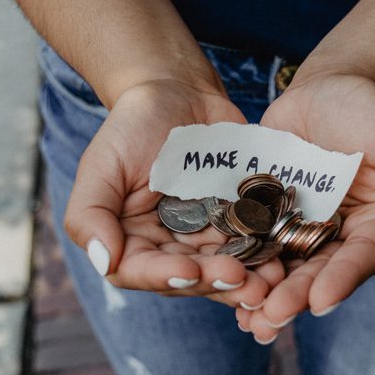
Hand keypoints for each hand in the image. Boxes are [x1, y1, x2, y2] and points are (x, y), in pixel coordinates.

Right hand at [64, 81, 284, 307]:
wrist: (178, 93)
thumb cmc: (132, 126)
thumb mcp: (102, 164)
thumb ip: (90, 214)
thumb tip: (104, 261)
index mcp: (131, 241)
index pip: (142, 271)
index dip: (166, 276)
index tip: (190, 271)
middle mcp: (169, 247)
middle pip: (191, 277)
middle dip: (216, 281)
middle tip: (243, 281)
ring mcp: (206, 236)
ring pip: (226, 267)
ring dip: (249, 279)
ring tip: (271, 280)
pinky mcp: (238, 220)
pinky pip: (253, 242)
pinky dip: (267, 253)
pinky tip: (284, 256)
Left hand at [238, 73, 374, 341]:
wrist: (327, 88)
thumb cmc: (372, 111)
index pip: (363, 258)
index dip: (343, 279)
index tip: (321, 300)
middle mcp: (340, 238)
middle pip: (319, 273)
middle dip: (296, 297)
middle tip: (272, 316)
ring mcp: (301, 228)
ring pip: (285, 268)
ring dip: (266, 294)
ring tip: (247, 318)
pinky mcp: (268, 216)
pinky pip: (254, 242)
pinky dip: (241, 263)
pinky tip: (221, 283)